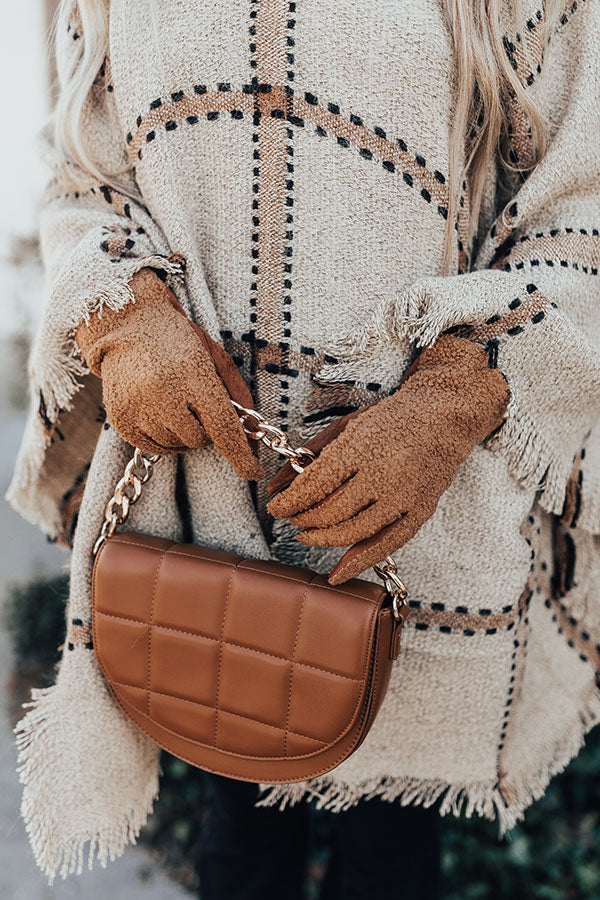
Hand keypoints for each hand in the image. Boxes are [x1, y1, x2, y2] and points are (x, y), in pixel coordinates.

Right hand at [76, 267, 260, 479]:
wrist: (126, 323)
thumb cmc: (178, 341)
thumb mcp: (214, 358)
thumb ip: (237, 396)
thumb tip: (251, 439)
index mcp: (191, 375)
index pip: (221, 426)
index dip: (238, 453)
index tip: (252, 471)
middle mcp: (162, 393)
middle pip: (198, 439)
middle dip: (205, 428)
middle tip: (196, 404)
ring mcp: (136, 407)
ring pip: (176, 446)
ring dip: (183, 434)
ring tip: (175, 403)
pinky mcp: (119, 418)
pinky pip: (153, 448)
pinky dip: (164, 439)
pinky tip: (162, 415)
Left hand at [267, 335, 508, 582]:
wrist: (444, 416)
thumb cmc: (390, 419)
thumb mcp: (346, 427)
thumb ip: (310, 456)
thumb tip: (275, 486)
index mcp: (362, 448)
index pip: (315, 485)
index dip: (290, 503)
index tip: (276, 508)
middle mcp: (384, 475)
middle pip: (331, 512)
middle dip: (304, 519)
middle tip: (292, 518)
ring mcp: (404, 497)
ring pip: (353, 532)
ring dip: (322, 538)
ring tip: (307, 534)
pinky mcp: (420, 512)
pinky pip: (386, 545)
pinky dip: (358, 562)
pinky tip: (338, 572)